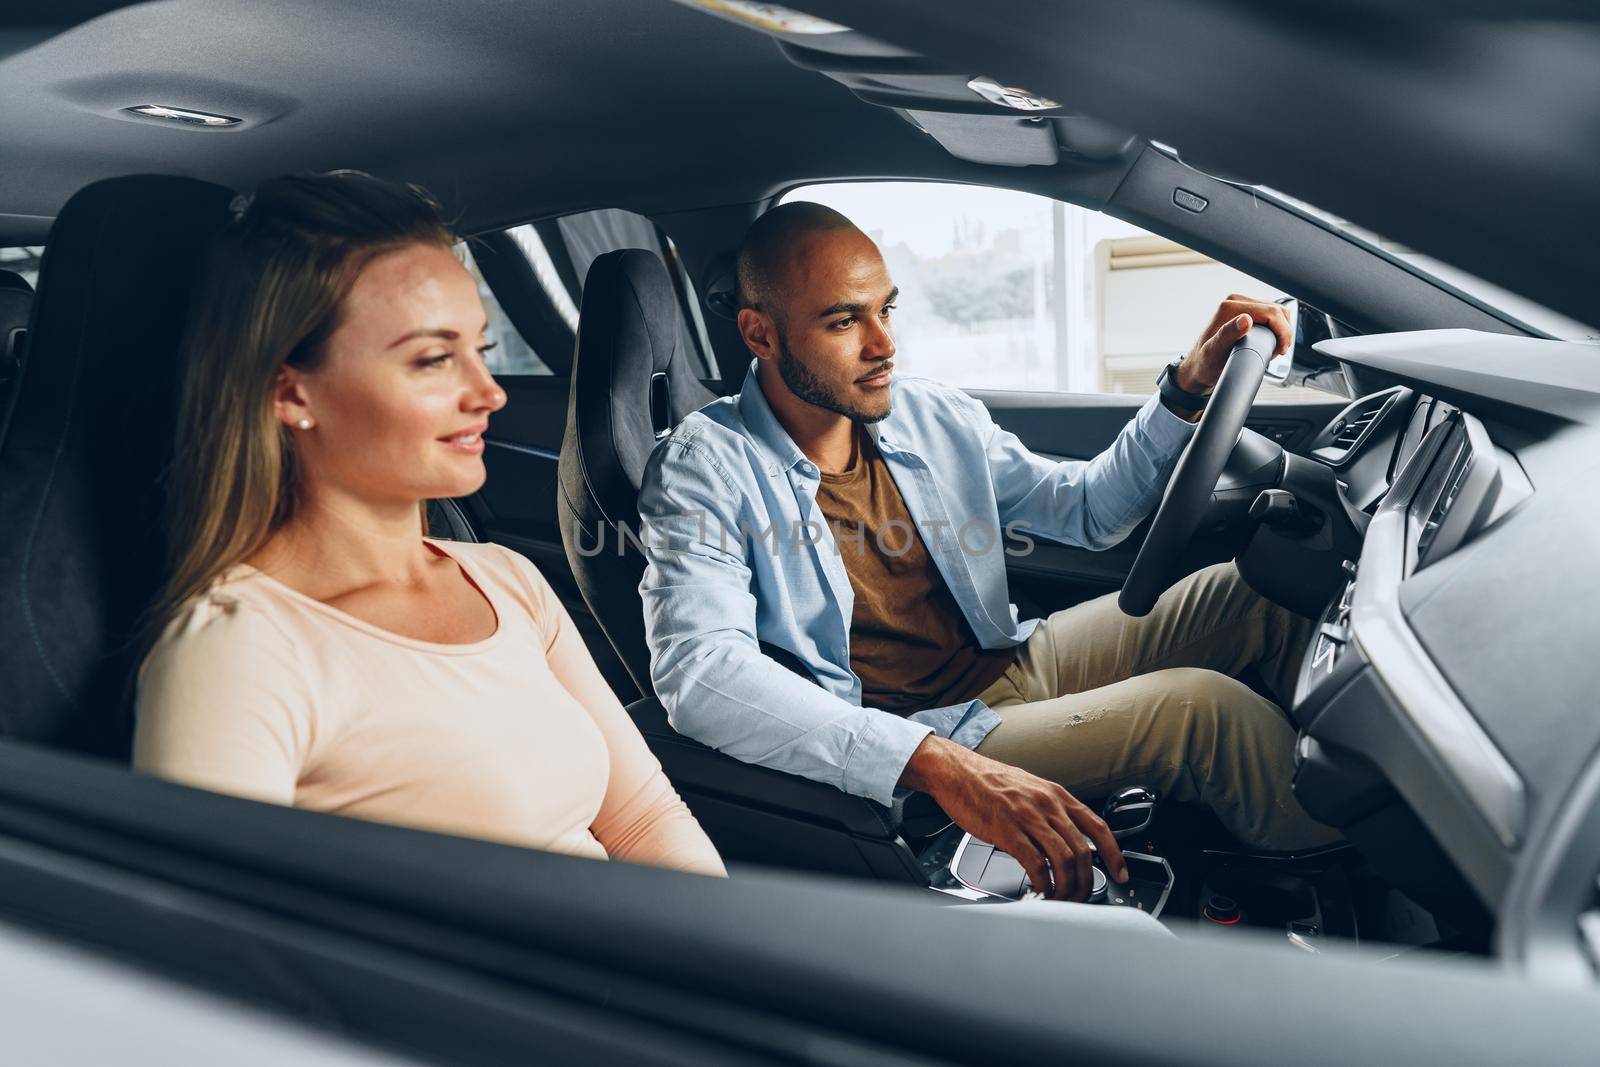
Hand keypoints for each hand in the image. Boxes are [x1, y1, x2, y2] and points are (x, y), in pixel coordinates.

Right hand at [900, 736, 1127, 901]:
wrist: (956, 771)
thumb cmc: (988, 782)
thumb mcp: (1029, 790)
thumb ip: (1050, 813)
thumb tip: (1066, 841)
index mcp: (1056, 795)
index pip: (1098, 827)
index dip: (1114, 854)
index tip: (1120, 875)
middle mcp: (1047, 804)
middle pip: (1083, 851)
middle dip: (1086, 882)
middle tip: (1080, 897)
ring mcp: (1028, 816)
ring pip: (1064, 859)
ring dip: (1066, 886)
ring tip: (1060, 898)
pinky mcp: (1007, 830)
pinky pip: (1035, 863)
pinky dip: (1043, 882)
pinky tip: (1040, 890)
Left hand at [1175, 295, 1294, 397]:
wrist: (1199, 368)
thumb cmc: (1204, 363)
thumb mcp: (1214, 351)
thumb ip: (1228, 334)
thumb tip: (1245, 320)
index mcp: (1229, 307)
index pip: (1270, 312)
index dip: (1282, 331)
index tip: (1282, 349)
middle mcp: (1235, 302)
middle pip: (1276, 310)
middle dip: (1283, 332)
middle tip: (1278, 352)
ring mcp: (1242, 306)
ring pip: (1276, 312)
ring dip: (1281, 330)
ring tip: (1274, 349)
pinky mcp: (1246, 312)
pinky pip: (1271, 316)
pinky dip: (1277, 329)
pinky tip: (1270, 343)